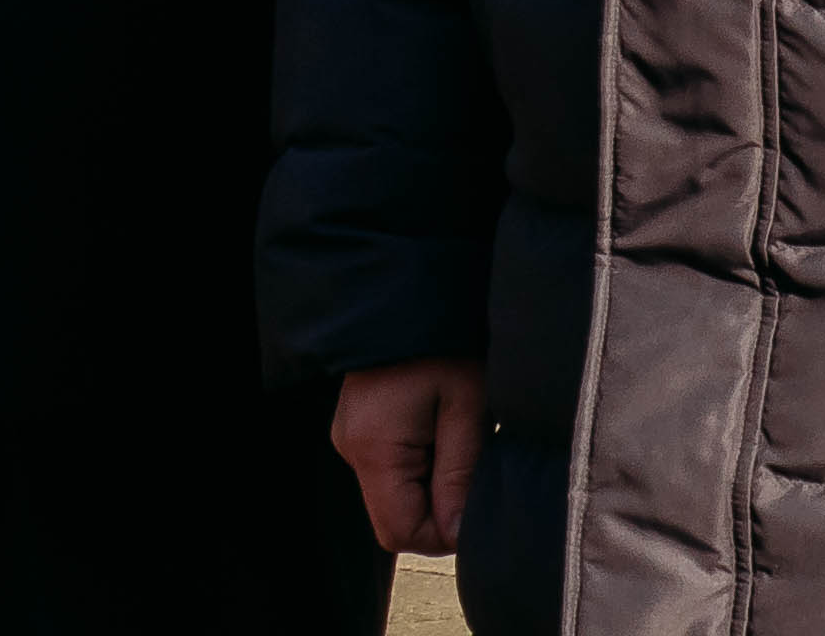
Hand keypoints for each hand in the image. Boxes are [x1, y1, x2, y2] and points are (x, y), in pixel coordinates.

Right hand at [331, 360, 485, 557]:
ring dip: (432, 484)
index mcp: (373, 446)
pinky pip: (390, 471)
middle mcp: (350, 447)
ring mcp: (349, 436)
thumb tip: (457, 534)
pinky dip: (421, 466)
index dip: (444, 533)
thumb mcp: (467, 408)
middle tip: (469, 458)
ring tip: (454, 434)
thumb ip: (459, 478)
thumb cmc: (446, 342)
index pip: (400, 532)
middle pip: (396, 518)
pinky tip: (438, 427)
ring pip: (395, 496)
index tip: (474, 498)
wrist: (413, 289)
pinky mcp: (359, 428)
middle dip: (440, 506)